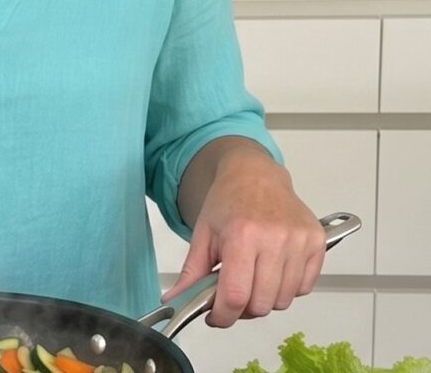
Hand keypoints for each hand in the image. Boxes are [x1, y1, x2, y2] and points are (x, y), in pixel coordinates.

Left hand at [162, 141, 325, 327]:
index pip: (235, 296)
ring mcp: (299, 241)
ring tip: (253, 276)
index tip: (216, 316)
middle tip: (234, 292)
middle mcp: (274, 238)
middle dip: (244, 308)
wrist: (254, 174)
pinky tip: (274, 268)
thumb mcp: (203, 233)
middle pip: (261, 304)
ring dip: (266, 298)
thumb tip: (173, 300)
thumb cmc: (227, 201)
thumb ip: (191, 272)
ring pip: (284, 300)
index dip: (223, 315)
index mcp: (241, 235)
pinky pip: (304, 288)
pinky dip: (288, 287)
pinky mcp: (317, 242)